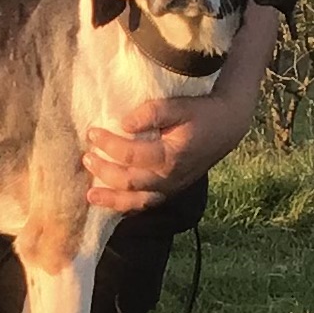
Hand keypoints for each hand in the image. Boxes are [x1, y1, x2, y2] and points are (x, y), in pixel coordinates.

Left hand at [82, 91, 252, 214]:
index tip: (92, 132)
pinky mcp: (171, 191)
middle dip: (104, 171)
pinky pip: (146, 205)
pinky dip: (127, 207)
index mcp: (171, 156)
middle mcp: (170, 178)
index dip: (109, 144)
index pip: (131, 155)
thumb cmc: (200, 113)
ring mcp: (172, 188)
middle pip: (130, 182)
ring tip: (90, 194)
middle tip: (87, 156)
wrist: (227, 127)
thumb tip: (124, 124)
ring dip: (112, 199)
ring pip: (138, 202)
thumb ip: (152, 113)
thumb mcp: (179, 106)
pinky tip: (111, 203)